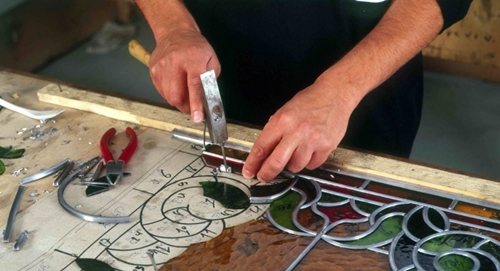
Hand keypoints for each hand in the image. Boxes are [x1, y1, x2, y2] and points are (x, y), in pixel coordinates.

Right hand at [149, 29, 220, 122]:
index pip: (193, 84)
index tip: (197, 117)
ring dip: (179, 101)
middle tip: (193, 108)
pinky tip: (176, 86)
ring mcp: (161, 67)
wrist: (174, 33)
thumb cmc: (196, 47)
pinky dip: (171, 94)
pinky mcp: (153, 71)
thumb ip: (211, 79)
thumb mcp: (211, 59)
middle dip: (186, 107)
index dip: (195, 103)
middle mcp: (174, 62)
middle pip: (176, 95)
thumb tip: (207, 98)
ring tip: (185, 94)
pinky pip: (162, 91)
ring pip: (168, 96)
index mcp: (192, 58)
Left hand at [242, 81, 357, 181]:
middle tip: (263, 177)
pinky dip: (309, 162)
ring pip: (296, 166)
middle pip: (276, 162)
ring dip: (292, 165)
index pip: (261, 147)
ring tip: (295, 153)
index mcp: (282, 121)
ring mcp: (312, 141)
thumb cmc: (310, 101)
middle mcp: (296, 132)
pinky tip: (310, 151)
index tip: (249, 171)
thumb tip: (263, 152)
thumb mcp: (285, 111)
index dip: (252, 163)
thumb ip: (274, 130)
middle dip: (267, 174)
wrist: (335, 94)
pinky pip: (312, 165)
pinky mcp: (326, 147)